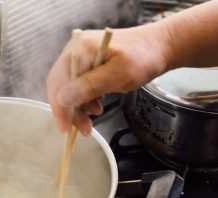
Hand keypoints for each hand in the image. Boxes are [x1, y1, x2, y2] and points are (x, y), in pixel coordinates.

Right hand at [46, 23, 172, 135]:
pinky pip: (79, 87)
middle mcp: (75, 52)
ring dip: (79, 107)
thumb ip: (89, 86)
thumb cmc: (143, 57)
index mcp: (80, 49)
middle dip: (70, 110)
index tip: (65, 127)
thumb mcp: (118, 74)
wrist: (159, 48)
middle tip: (84, 128)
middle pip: (61, 86)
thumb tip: (62, 99)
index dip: (60, 107)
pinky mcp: (88, 66)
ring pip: (69, 89)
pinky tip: (97, 106)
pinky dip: (86, 100)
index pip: (58, 81)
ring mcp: (81, 58)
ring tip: (93, 118)